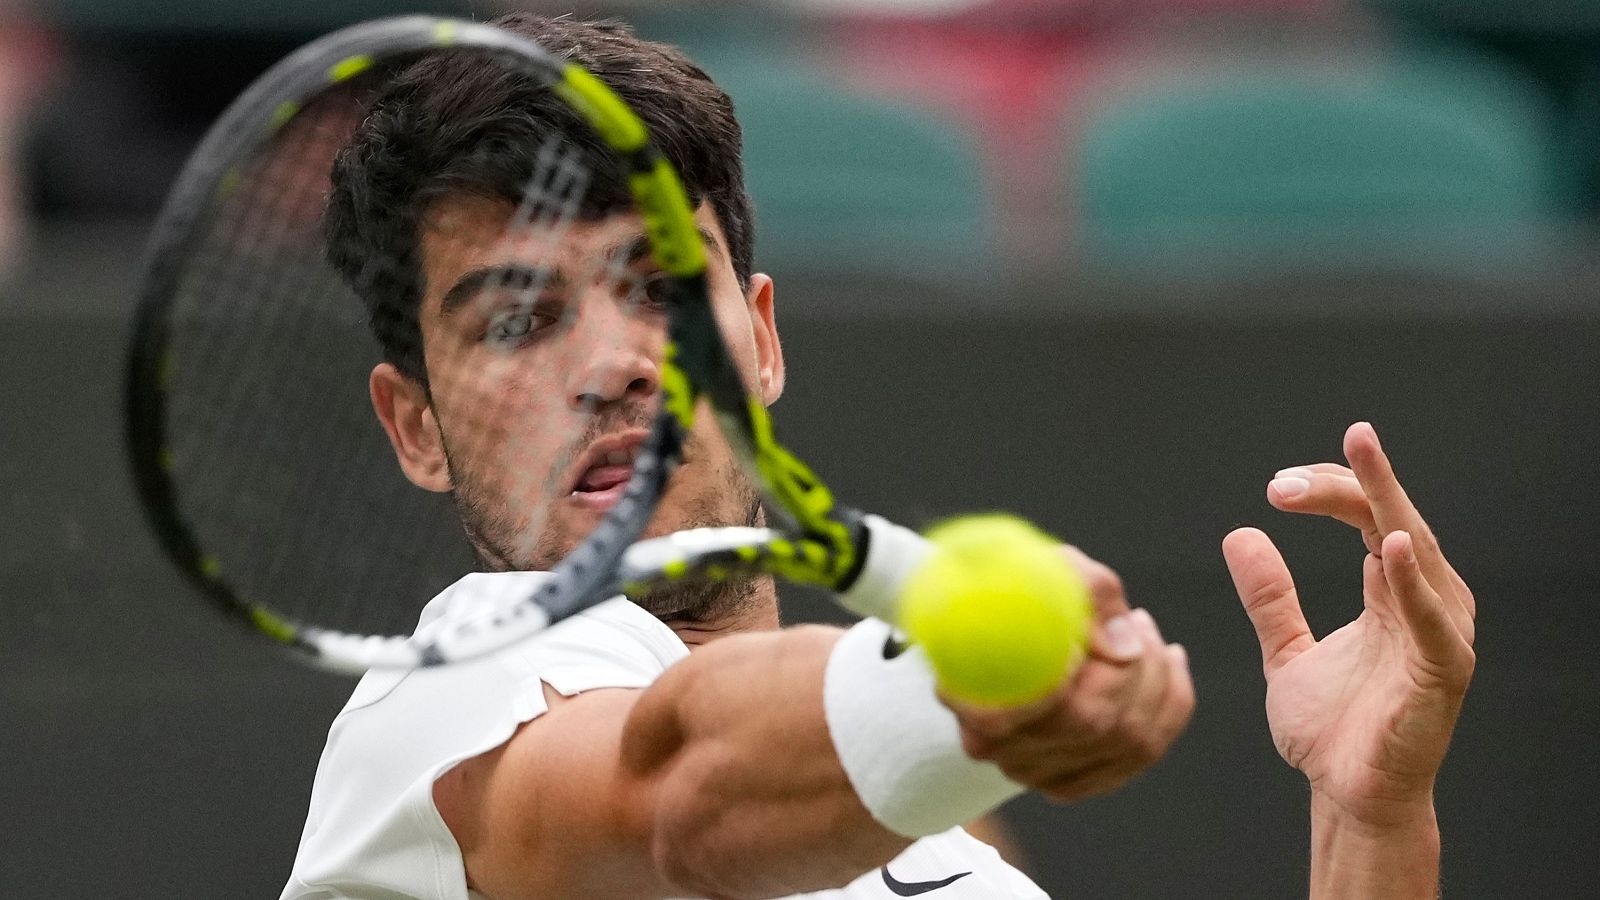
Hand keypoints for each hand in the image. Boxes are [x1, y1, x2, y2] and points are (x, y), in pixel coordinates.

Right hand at [949, 548, 1194, 802]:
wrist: (988, 615)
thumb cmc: (1014, 586)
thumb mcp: (1046, 567)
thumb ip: (1087, 592)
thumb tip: (1126, 649)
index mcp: (981, 707)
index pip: (1065, 708)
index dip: (1110, 673)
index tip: (1129, 621)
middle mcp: (1003, 751)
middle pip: (1099, 725)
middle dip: (1140, 667)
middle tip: (1138, 619)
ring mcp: (1036, 772)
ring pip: (1131, 744)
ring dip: (1158, 680)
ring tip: (1144, 630)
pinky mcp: (1070, 779)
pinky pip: (1143, 754)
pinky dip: (1170, 707)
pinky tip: (1169, 663)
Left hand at [1223, 422, 1475, 826]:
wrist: (1348, 795)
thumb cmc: (1331, 729)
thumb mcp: (1287, 651)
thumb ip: (1270, 597)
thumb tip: (1240, 534)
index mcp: (1391, 592)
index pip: (1370, 517)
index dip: (1333, 490)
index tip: (1277, 487)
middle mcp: (1424, 602)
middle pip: (1395, 520)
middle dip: (1360, 480)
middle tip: (1342, 438)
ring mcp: (1438, 634)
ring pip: (1418, 554)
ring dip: (1387, 506)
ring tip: (1362, 463)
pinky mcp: (1441, 671)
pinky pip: (1429, 620)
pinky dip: (1411, 582)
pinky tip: (1389, 546)